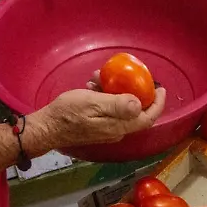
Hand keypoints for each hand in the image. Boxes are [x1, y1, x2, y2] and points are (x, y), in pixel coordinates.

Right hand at [27, 87, 166, 153]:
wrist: (46, 128)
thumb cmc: (68, 114)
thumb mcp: (93, 104)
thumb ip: (117, 105)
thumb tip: (139, 104)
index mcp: (119, 126)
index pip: (148, 118)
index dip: (158, 103)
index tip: (161, 87)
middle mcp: (116, 131)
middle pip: (135, 111)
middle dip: (131, 90)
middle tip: (123, 75)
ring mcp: (106, 130)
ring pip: (119, 107)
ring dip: (113, 90)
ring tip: (99, 77)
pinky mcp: (96, 127)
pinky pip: (107, 109)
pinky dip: (104, 96)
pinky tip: (92, 85)